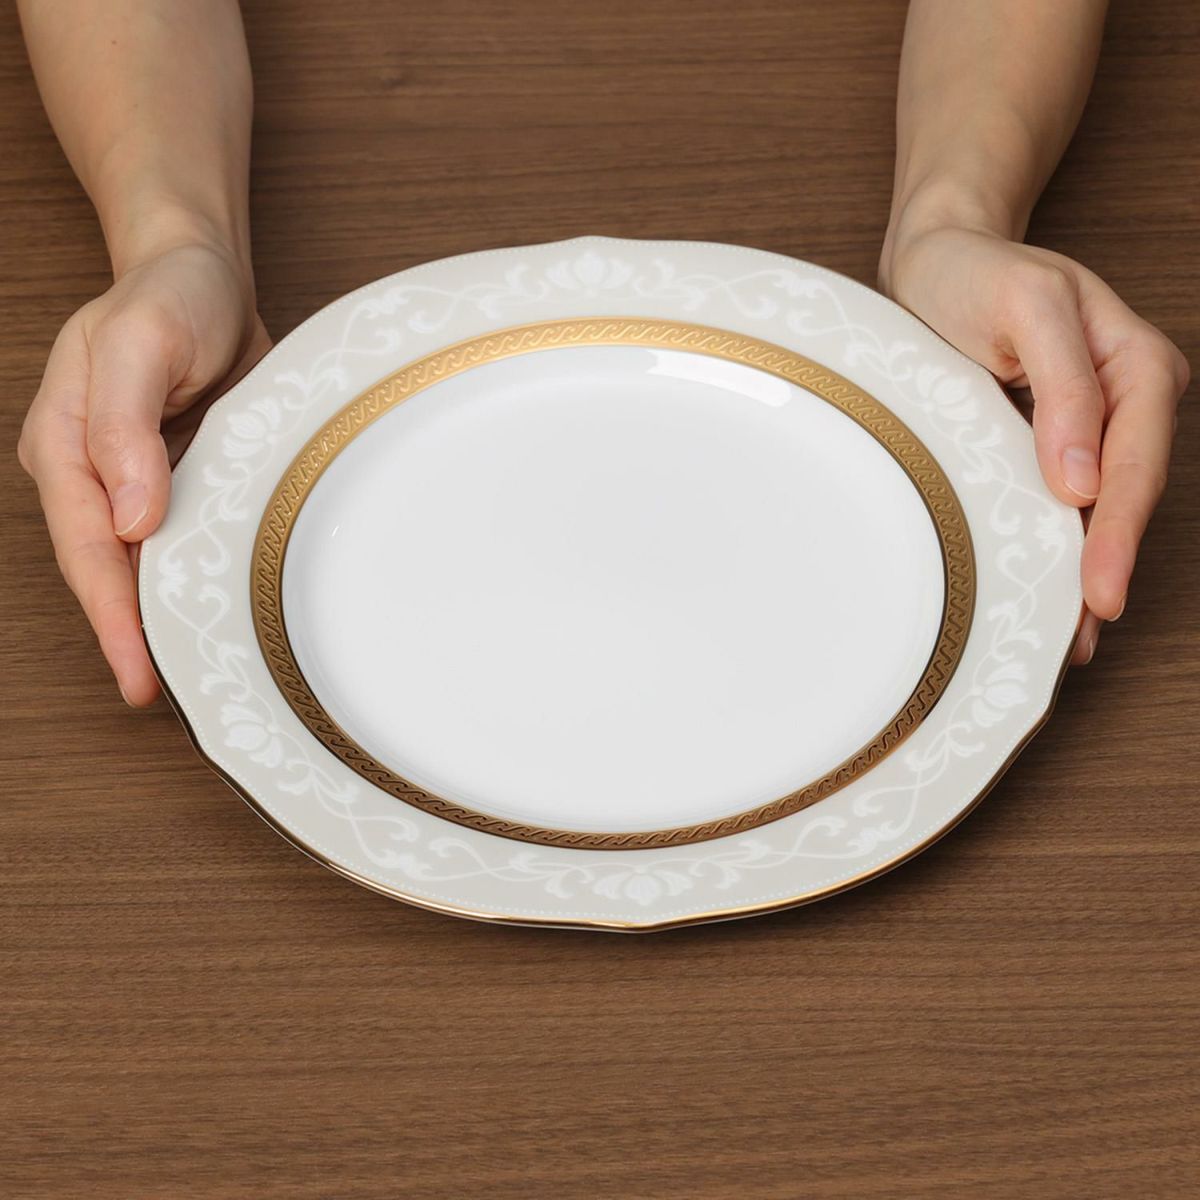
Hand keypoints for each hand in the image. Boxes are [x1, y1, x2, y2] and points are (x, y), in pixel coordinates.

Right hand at [18, 240, 269, 705]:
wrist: (200, 273)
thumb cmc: (168, 295)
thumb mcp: (140, 341)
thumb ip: (124, 425)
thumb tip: (131, 519)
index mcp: (66, 445)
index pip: (87, 548)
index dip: (112, 615)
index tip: (138, 675)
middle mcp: (95, 473)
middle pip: (110, 569)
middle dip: (132, 634)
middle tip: (164, 697)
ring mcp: (138, 479)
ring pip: (145, 561)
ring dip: (164, 614)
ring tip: (195, 673)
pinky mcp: (180, 476)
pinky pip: (186, 537)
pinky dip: (197, 576)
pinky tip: (220, 610)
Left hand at [881, 226, 1188, 664]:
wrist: (935, 261)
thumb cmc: (975, 273)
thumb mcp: (1025, 305)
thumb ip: (1063, 385)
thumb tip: (1083, 480)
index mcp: (1135, 363)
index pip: (1135, 460)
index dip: (1118, 530)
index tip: (1098, 592)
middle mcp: (1125, 400)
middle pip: (1125, 495)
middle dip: (1104, 566)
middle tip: (1080, 638)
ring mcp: (1092, 425)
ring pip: (1096, 508)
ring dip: (1082, 570)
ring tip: (1065, 640)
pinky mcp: (1050, 442)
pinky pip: (1059, 501)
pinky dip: (1053, 546)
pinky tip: (1043, 593)